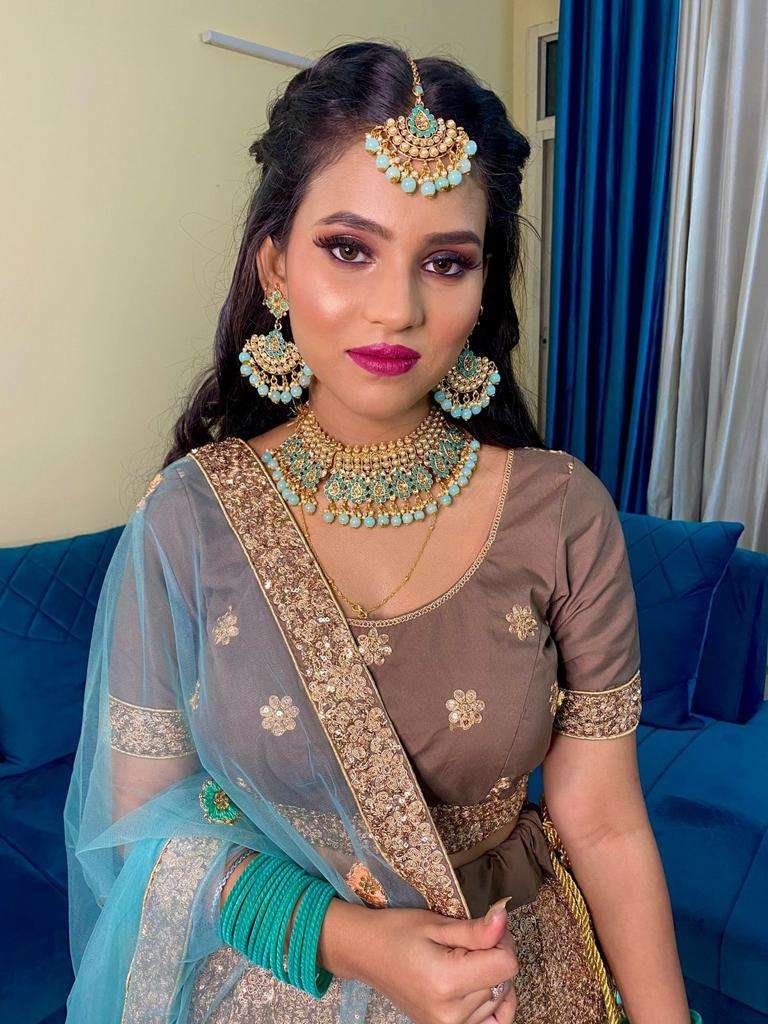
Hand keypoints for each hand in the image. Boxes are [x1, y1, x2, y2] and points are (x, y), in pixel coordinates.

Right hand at [321, 899, 519, 1023]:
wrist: (368, 954)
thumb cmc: (398, 932)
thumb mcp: (436, 923)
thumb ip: (475, 929)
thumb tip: (504, 918)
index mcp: (447, 982)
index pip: (506, 965)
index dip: (501, 940)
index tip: (484, 928)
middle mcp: (451, 1013)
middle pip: (504, 981)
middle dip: (496, 954)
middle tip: (469, 940)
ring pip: (500, 999)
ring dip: (492, 976)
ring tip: (465, 959)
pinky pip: (492, 1023)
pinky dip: (494, 1004)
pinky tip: (480, 985)